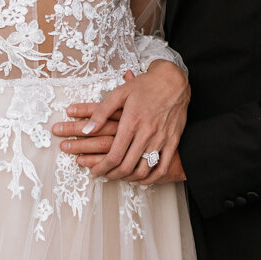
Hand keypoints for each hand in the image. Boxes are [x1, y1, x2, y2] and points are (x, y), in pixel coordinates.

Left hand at [53, 60, 189, 182]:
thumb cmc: (145, 86)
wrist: (174, 81)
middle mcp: (146, 133)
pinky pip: (162, 167)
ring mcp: (161, 139)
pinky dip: (150, 178)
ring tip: (118, 176)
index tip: (94, 172)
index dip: (101, 168)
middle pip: (127, 166)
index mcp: (131, 122)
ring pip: (144, 170)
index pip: (114, 154)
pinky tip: (140, 178)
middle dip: (112, 175)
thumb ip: (101, 113)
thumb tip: (87, 130)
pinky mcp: (173, 141)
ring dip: (128, 178)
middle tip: (104, 175)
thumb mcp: (119, 94)